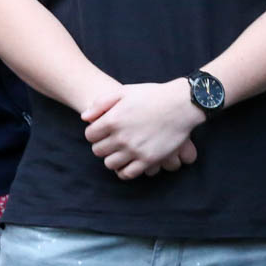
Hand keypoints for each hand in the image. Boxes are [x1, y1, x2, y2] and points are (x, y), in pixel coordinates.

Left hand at [82, 79, 204, 179]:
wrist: (181, 105)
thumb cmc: (152, 95)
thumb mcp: (124, 91)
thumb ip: (101, 103)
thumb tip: (84, 118)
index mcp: (112, 120)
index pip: (90, 135)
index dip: (94, 132)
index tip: (103, 130)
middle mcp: (121, 137)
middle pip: (98, 151)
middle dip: (102, 145)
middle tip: (112, 140)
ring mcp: (134, 150)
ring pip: (110, 164)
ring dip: (112, 158)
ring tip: (121, 151)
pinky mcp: (148, 160)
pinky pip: (127, 174)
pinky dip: (124, 170)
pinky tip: (129, 162)